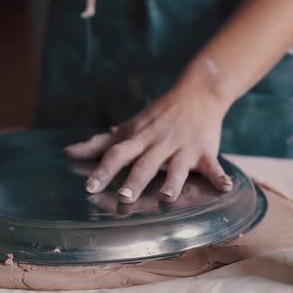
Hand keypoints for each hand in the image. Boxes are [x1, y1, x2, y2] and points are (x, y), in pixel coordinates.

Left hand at [64, 90, 232, 202]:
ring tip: (168, 198)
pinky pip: (213, 165)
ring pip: (177, 167)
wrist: (197, 93)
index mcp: (139, 139)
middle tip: (124, 199)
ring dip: (173, 182)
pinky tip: (224, 188)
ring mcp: (183, 148)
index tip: (89, 188)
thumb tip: (68, 152)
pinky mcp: (205, 151)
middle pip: (144, 164)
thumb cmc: (158, 115)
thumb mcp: (129, 126)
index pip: (117, 154)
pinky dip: (219, 176)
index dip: (102, 170)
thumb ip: (100, 143)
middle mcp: (159, 144)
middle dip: (134, 181)